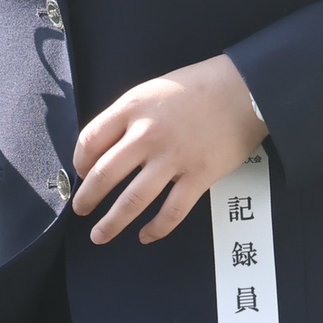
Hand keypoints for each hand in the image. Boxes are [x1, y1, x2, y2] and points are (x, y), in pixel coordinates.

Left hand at [71, 55, 267, 245]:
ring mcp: (173, 158)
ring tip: (100, 235)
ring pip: (132, 201)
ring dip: (112, 223)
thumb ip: (128, 117)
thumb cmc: (196, 87)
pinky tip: (145, 236)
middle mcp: (147, 135)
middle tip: (81, 210)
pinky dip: (155, 229)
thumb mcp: (152, 90)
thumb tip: (105, 149)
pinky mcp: (198, 177)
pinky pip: (171, 212)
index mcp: (132, 108)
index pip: (90, 141)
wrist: (244, 89)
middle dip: (87, 198)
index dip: (79, 162)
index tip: (81, 172)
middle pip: (103, 175)